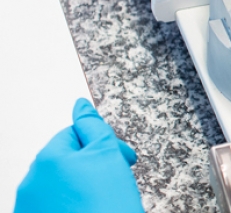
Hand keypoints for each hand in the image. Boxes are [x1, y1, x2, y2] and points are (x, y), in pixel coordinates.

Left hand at [14, 98, 143, 212]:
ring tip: (106, 201)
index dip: (104, 144)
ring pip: (61, 186)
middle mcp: (31, 184)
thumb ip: (93, 126)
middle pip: (66, 161)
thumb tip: (81, 105)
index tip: (121, 158)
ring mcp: (31, 208)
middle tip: (117, 178)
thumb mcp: (108, 156)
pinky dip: (74, 208)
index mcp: (47, 160)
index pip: (75, 134)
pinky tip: (92, 212)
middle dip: (93, 165)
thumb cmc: (108, 208)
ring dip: (83, 187)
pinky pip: (56, 208)